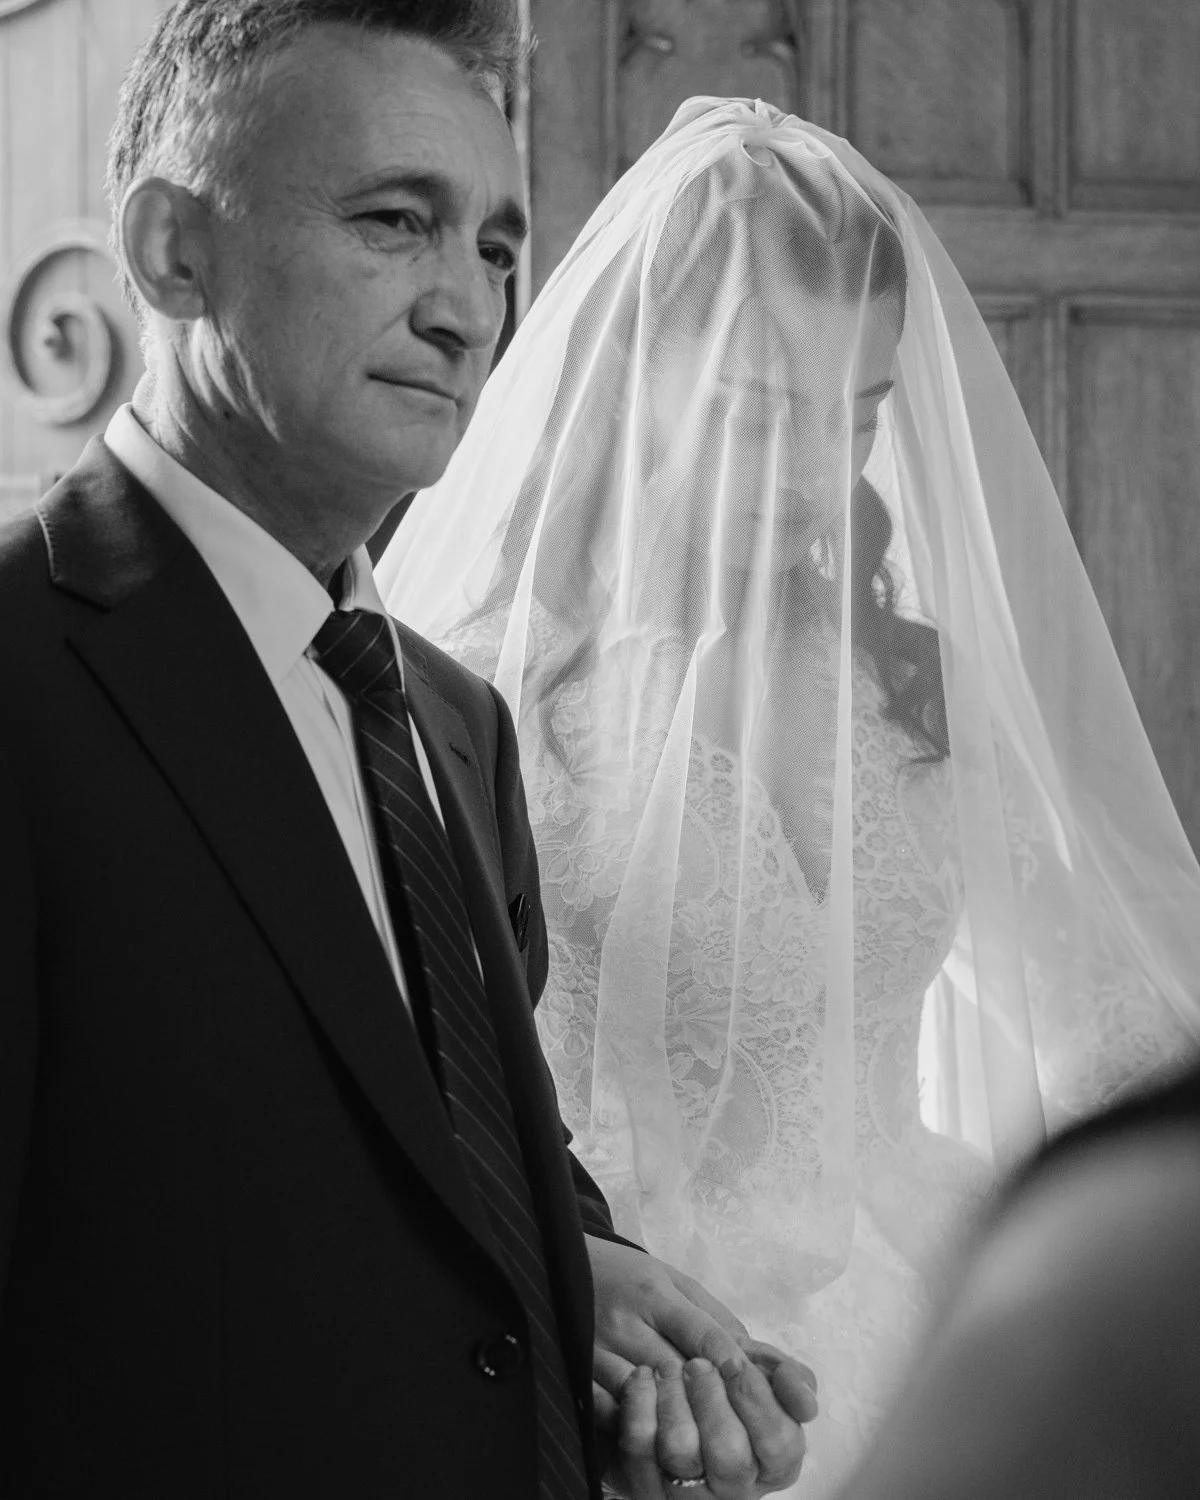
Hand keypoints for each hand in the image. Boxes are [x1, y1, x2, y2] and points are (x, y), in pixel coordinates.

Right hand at [587, 1237, 816, 1494]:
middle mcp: (625, 1322)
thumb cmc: (625, 1275)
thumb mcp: (672, 1279)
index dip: (731, 1365)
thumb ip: (711, 1316)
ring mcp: (596, 1350)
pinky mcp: (575, 1372)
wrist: (559, 1264)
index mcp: (654, 1293)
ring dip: (676, 1418)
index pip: (702, 1334)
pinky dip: (634, 1425)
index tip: (752, 1389)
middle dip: (710, 1400)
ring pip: (645, 1396)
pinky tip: (655, 1434)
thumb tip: (754, 1356)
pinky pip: (607, 1411)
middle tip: (737, 1424)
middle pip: (677, 1372)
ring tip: (702, 1436)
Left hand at [604, 1358, 809, 1498]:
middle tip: (697, 1365)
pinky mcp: (646, 1487)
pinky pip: (638, 1451)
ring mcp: (689, 1495)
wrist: (668, 1378)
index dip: (756, 1399)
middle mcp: (736, 1488)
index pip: (780, 1444)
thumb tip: (807, 1403)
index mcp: (775, 1464)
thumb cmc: (722, 1381)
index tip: (733, 1362)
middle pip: (730, 1456)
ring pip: (682, 1454)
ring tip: (668, 1368)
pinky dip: (639, 1405)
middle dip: (712, 1400)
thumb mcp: (759, 1369)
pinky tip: (642, 1377)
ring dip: (674, 1401)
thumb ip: (787, 1377)